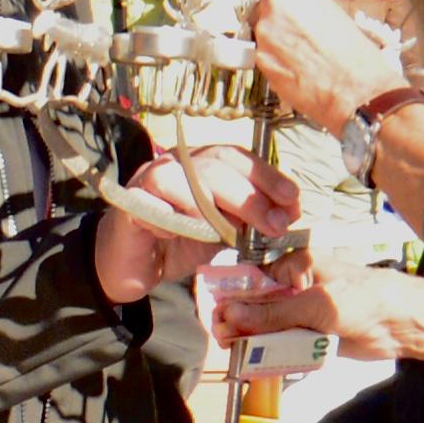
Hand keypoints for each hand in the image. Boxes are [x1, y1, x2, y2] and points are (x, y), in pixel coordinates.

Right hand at [95, 147, 300, 300]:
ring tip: (242, 233)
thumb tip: (289, 213)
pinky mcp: (130, 199)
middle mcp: (177, 162)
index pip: (238, 157)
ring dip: (220, 205)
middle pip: (217, 164)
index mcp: (202, 163)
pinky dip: (179, 215)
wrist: (130, 265)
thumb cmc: (177, 244)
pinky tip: (193, 233)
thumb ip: (250, 219)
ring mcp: (150, 176)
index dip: (268, 176)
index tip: (294, 200)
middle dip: (252, 195)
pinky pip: (157, 198)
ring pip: (188, 176)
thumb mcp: (223, 231)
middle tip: (277, 224)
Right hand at [211, 249, 419, 360]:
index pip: (254, 280)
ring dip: (254, 341)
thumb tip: (231, 315)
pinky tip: (255, 364)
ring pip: (270, 328)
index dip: (233, 298)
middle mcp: (297, 287)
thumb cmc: (362, 300)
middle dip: (240, 323)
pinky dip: (272, 354)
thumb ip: (273, 313)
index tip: (214, 316)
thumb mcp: (314, 305)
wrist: (401, 324)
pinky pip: (285, 345)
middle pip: (259, 306)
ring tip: (233, 353)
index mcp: (296, 265)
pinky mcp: (313, 336)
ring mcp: (304, 313)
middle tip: (222, 340)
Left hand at [248, 0, 405, 133]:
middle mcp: (278, 4)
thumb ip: (307, 9)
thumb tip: (297, 16)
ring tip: (299, 57)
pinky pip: (261, 56)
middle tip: (292, 36)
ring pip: (258, 33)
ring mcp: (265, 32)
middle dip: (271, 20)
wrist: (356, 90)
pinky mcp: (260, 59)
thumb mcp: (336, 16)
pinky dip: (273, 62)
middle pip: (259, 7)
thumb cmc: (356, 59)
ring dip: (272, 43)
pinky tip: (295, 70)